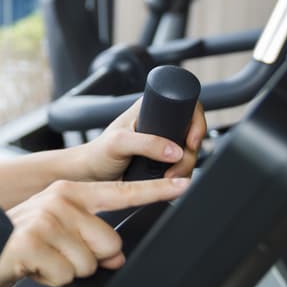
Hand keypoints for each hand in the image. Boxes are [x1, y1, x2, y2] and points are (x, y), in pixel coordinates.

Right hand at [0, 176, 189, 286]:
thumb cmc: (20, 242)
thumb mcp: (57, 232)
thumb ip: (90, 236)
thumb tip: (114, 256)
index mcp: (70, 192)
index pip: (121, 192)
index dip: (156, 190)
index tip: (184, 183)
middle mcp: (60, 199)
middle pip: (111, 244)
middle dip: (90, 259)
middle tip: (57, 254)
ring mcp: (46, 218)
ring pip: (89, 264)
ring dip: (66, 271)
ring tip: (42, 259)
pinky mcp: (33, 241)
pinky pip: (66, 276)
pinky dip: (50, 280)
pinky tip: (32, 267)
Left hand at [75, 97, 206, 181]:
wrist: (91, 176)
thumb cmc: (97, 153)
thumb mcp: (118, 143)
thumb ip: (145, 143)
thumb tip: (174, 150)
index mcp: (149, 108)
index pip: (186, 105)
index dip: (195, 121)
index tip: (191, 141)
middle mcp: (159, 124)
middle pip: (192, 133)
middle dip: (190, 153)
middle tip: (176, 167)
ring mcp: (162, 143)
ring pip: (189, 153)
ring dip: (186, 167)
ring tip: (168, 177)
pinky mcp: (163, 162)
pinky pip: (183, 167)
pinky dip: (182, 176)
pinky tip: (170, 181)